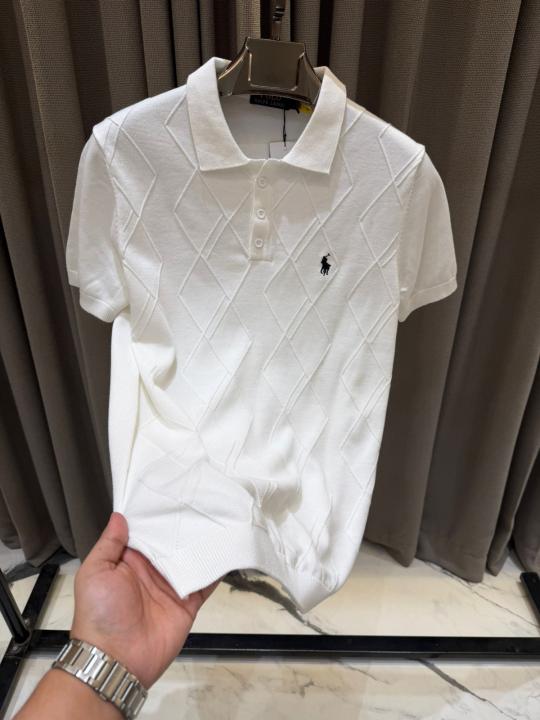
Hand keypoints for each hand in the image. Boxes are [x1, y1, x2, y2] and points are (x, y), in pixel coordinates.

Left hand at [70, 512, 220, 688]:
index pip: (145, 532)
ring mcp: (171, 586)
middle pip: (171, 542)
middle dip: (183, 524)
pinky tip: (227, 550)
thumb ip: (109, 544)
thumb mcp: (95, 573)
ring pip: (191, 558)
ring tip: (220, 517)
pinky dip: (216, 569)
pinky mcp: (188, 603)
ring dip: (202, 542)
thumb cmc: (99, 614)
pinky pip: (205, 583)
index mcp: (128, 561)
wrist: (116, 660)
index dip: (155, 514)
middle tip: (203, 497)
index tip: (170, 491)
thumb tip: (120, 515)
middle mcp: (151, 570)